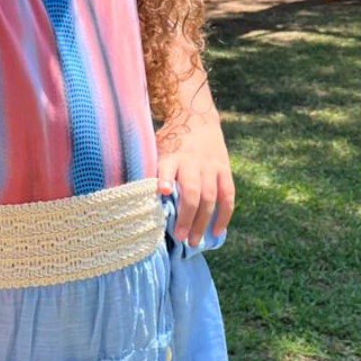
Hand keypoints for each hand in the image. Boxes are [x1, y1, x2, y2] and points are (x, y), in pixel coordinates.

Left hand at [156, 113, 234, 245]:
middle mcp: (192, 162)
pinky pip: (227, 195)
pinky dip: (224, 215)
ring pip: (210, 197)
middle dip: (187, 216)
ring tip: (195, 242)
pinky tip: (216, 231)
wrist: (196, 118)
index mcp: (171, 156)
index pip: (168, 167)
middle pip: (192, 192)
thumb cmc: (169, 141)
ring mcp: (211, 166)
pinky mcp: (224, 170)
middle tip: (180, 238)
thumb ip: (150, 170)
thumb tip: (133, 196)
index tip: (162, 191)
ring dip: (203, 221)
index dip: (165, 178)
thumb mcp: (155, 148)